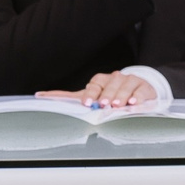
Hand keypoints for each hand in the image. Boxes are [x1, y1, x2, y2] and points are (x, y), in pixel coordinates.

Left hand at [37, 70, 156, 109]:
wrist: (137, 89)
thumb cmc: (110, 94)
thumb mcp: (90, 96)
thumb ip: (67, 97)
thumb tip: (40, 95)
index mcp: (101, 80)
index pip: (95, 84)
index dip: (91, 94)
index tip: (87, 103)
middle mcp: (116, 78)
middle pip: (111, 85)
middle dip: (107, 95)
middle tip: (103, 105)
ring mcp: (131, 82)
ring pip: (126, 86)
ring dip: (121, 96)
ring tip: (117, 105)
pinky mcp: (145, 88)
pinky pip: (141, 91)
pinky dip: (137, 97)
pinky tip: (133, 104)